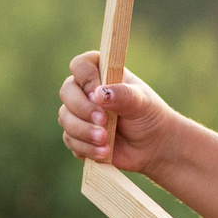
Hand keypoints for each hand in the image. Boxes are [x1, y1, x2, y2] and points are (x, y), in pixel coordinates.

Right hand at [58, 52, 178, 175]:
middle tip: (103, 121)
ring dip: (84, 131)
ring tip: (105, 141)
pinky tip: (104, 151)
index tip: (100, 95)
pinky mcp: (78, 136)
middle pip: (66, 91)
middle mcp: (86, 91)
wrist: (152, 146)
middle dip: (82, 109)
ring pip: (65, 118)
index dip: (86, 79)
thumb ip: (124, 95)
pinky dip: (86, 148)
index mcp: (101, 73)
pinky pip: (70, 140)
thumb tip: (99, 94)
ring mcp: (79, 114)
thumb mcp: (142, 102)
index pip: (80, 66)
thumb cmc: (148, 115)